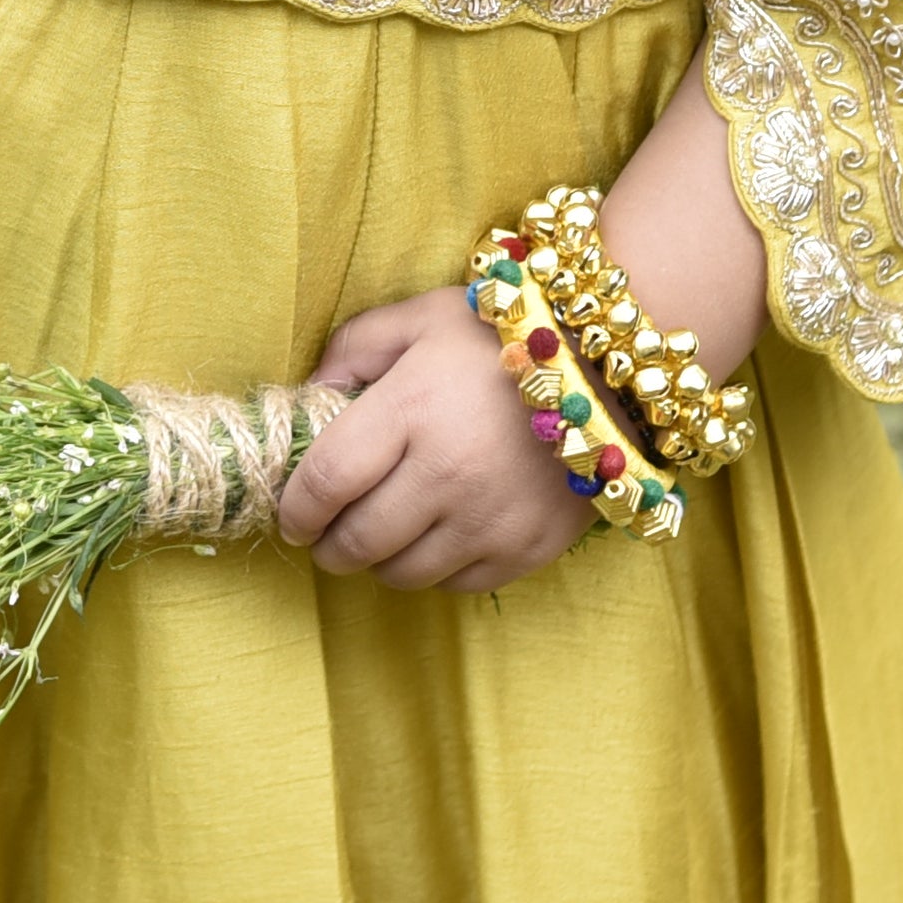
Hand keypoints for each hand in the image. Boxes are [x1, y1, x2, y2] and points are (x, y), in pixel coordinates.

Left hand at [275, 282, 591, 590]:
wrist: (611, 370)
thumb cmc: (502, 338)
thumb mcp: (420, 317)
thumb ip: (353, 348)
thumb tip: (308, 396)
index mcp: (412, 410)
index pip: (326, 482)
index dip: (296, 508)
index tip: (292, 514)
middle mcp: (448, 474)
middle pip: (359, 541)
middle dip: (329, 546)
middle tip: (326, 535)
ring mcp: (491, 520)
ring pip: (403, 573)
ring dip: (378, 561)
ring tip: (380, 535)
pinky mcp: (527, 549)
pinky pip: (456, 584)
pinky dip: (434, 569)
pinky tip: (436, 535)